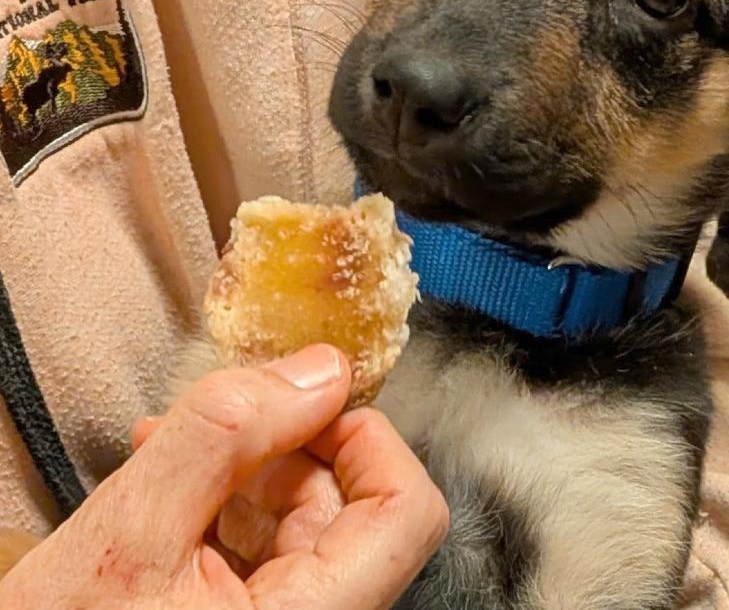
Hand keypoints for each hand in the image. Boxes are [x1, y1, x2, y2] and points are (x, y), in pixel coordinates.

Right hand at [0, 345, 447, 608]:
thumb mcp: (130, 533)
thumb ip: (227, 436)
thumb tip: (321, 368)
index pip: (406, 511)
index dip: (366, 440)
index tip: (307, 403)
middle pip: (349, 506)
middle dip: (285, 445)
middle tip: (220, 415)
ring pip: (300, 523)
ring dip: (245, 467)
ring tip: (173, 444)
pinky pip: (259, 550)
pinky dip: (221, 503)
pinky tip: (168, 480)